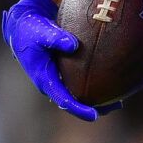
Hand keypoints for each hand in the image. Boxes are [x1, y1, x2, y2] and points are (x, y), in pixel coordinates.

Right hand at [2, 0, 115, 121]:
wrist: (23, 27)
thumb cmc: (31, 29)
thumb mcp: (40, 31)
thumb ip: (55, 37)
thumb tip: (73, 45)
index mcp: (44, 78)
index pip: (62, 99)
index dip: (78, 108)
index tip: (93, 115)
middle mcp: (51, 83)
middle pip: (74, 101)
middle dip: (93, 107)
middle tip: (114, 106)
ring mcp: (57, 79)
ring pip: (78, 94)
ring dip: (97, 99)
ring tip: (118, 100)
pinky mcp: (63, 73)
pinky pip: (80, 83)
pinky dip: (95, 84)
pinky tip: (113, 82)